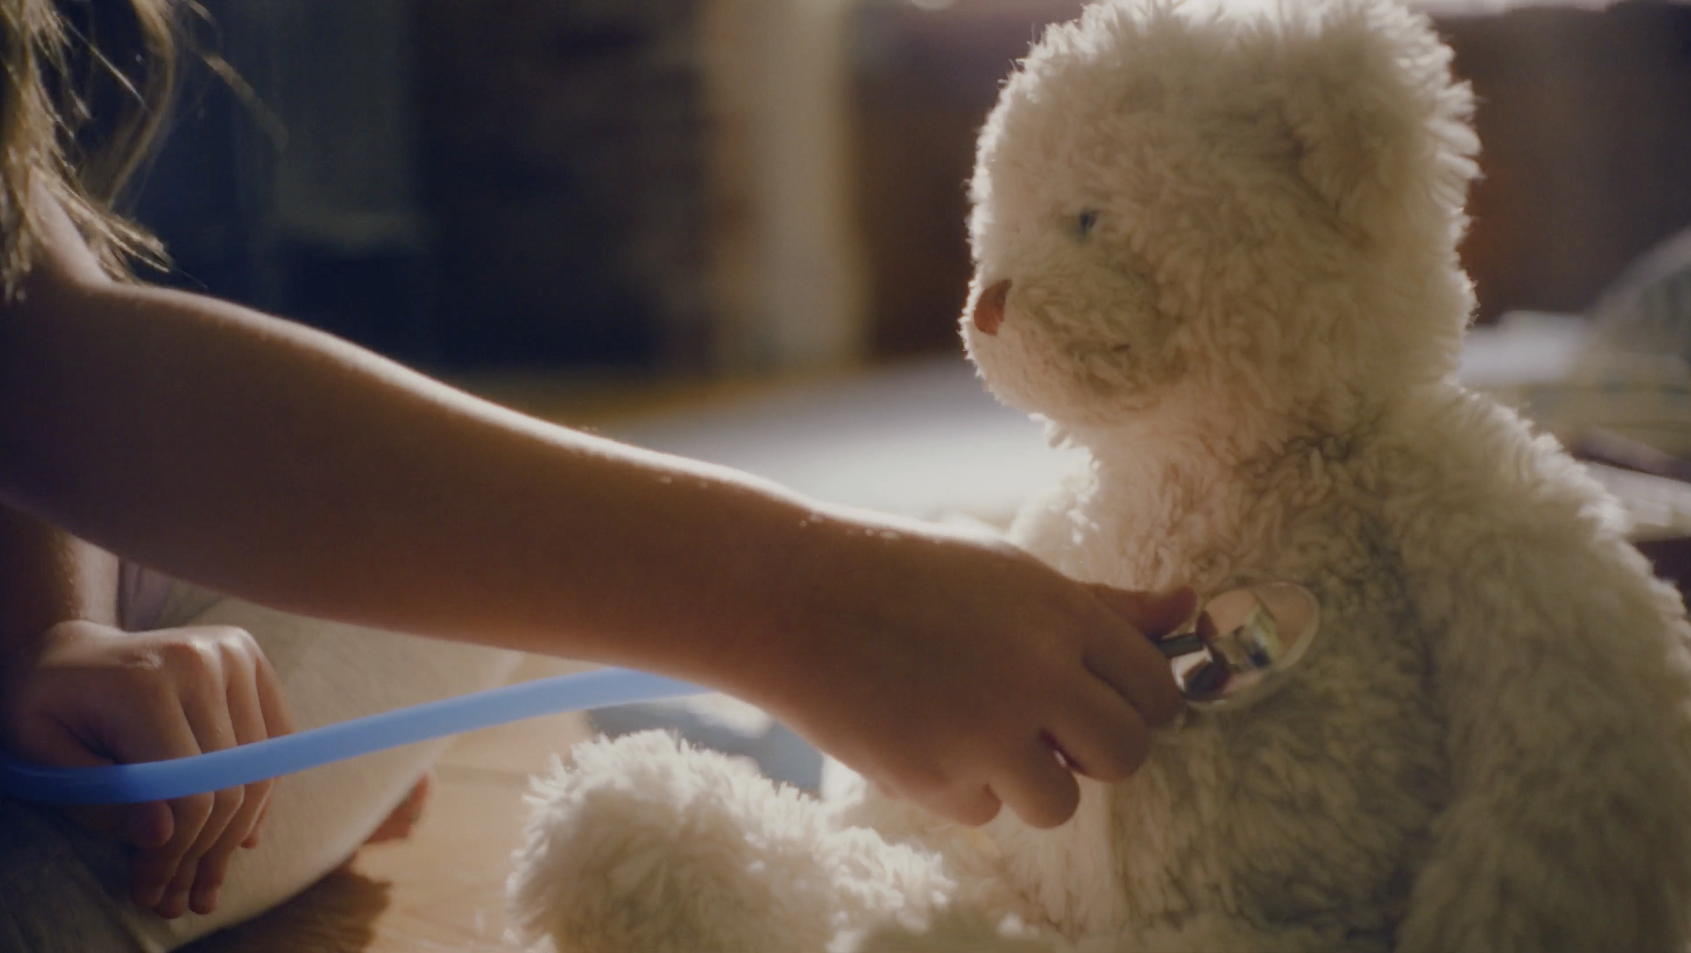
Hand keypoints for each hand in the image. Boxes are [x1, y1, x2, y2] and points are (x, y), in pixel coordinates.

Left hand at [0, 620, 292, 917]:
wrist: (66, 647)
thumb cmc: (43, 705)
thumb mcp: (42, 758)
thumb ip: (99, 799)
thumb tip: (164, 837)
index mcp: (146, 682)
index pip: (190, 789)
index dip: (177, 853)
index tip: (150, 891)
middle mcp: (202, 660)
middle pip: (232, 782)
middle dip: (207, 852)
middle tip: (178, 897)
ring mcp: (232, 653)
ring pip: (260, 767)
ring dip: (238, 831)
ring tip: (207, 874)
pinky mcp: (249, 656)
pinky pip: (275, 738)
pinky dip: (261, 791)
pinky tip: (238, 831)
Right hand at [753, 514, 1192, 828]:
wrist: (794, 598)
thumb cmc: (908, 573)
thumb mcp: (1009, 572)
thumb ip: (1102, 605)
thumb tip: (1189, 608)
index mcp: (1060, 615)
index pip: (1157, 689)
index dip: (1136, 699)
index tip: (1102, 695)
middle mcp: (1035, 676)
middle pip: (1127, 754)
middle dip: (1098, 750)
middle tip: (1054, 727)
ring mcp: (984, 733)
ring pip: (1061, 801)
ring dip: (1031, 778)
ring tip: (981, 730)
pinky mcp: (934, 779)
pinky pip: (984, 811)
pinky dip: (963, 785)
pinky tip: (925, 732)